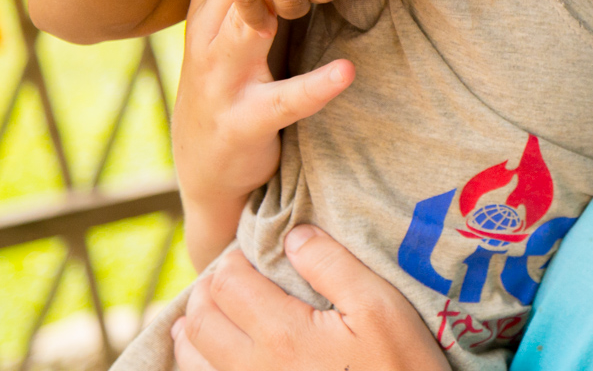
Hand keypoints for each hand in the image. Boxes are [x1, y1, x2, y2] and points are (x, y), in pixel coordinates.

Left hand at [172, 227, 447, 370]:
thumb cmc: (399, 366)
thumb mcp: (381, 307)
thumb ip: (333, 266)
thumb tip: (294, 235)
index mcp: (283, 333)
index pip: (230, 285)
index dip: (231, 261)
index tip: (243, 252)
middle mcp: (254, 368)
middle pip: (204, 320)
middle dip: (207, 290)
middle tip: (223, 275)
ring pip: (195, 358)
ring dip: (193, 327)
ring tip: (201, 310)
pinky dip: (196, 364)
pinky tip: (205, 356)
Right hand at [173, 0, 398, 265]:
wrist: (206, 173)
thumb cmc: (229, 88)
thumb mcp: (227, 37)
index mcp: (209, 18)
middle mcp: (209, 43)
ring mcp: (224, 83)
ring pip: (246, 32)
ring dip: (279, 6)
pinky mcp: (244, 122)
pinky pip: (283, 101)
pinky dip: (316, 86)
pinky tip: (347, 72)